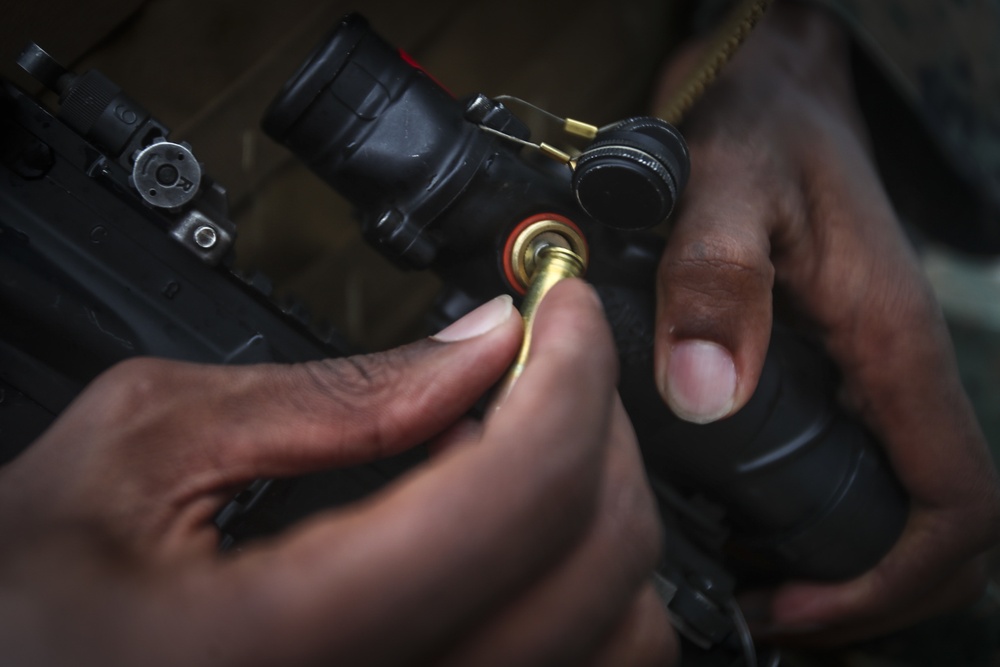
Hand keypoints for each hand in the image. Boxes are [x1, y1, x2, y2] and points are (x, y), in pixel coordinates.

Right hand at [0, 282, 675, 666]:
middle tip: (549, 357)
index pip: (519, 493)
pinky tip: (513, 534)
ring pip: (621, 637)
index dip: (570, 369)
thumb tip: (479, 343)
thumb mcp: (141, 451)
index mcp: (279, 646)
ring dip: (601, 510)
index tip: (561, 308)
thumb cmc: (24, 605)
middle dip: (596, 424)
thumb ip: (332, 396)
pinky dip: (584, 586)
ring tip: (526, 443)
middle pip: (597, 563)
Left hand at [653, 0, 999, 643]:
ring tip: (753, 587)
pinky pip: (857, 459)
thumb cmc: (757, 126)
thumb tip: (707, 397)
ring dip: (844, 562)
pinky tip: (743, 518)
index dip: (892, 583)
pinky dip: (817, 512)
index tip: (799, 606)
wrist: (770, 86)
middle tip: (767, 614)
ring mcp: (869, 366)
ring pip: (897, 498)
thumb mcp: (723, 187)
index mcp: (890, 344)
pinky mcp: (837, 357)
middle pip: (934, 525)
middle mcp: (893, 367)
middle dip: (868, 595)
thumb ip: (714, 281)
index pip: (953, 505)